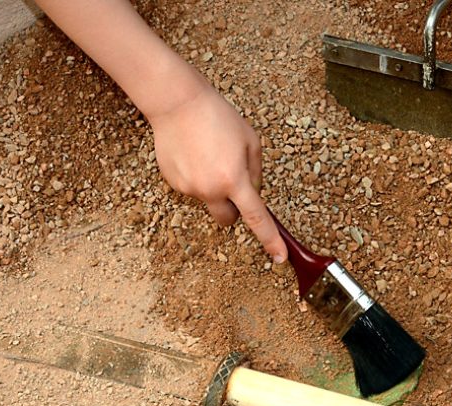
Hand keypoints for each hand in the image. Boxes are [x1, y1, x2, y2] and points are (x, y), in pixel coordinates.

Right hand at [149, 85, 286, 261]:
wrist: (177, 103)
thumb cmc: (218, 117)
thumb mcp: (251, 142)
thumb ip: (256, 173)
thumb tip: (253, 194)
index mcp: (234, 180)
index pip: (256, 218)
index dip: (270, 239)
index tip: (279, 256)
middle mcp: (210, 190)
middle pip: (228, 219)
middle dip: (234, 210)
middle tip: (234, 184)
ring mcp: (188, 188)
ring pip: (209, 200)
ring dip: (214, 187)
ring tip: (209, 155)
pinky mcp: (172, 183)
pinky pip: (192, 188)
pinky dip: (197, 177)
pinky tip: (194, 154)